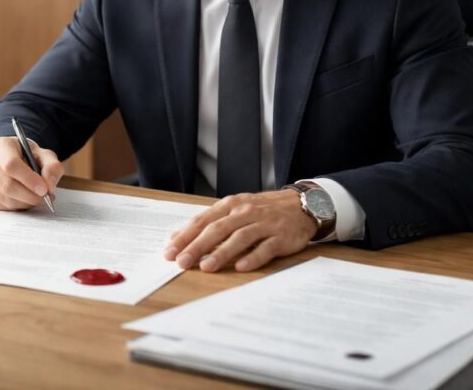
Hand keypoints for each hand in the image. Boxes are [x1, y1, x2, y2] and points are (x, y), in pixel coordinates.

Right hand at [0, 137, 61, 210]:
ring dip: (25, 202)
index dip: (29, 179)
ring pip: (5, 197)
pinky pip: (2, 205)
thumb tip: (49, 186)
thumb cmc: (27, 156)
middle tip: (45, 197)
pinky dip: (18, 206)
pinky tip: (26, 199)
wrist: (9, 158)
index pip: (11, 164)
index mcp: (1, 145)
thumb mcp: (43, 154)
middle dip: (30, 195)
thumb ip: (52, 167)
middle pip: (7, 184)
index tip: (44, 189)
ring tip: (37, 197)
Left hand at [164, 190, 316, 271]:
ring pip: (239, 238)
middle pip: (217, 229)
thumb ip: (209, 222)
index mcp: (230, 205)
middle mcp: (245, 212)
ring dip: (221, 253)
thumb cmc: (263, 210)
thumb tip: (177, 236)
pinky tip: (241, 267)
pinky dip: (253, 257)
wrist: (302, 205)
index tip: (170, 251)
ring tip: (206, 267)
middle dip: (197, 246)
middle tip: (182, 262)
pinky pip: (265, 248)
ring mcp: (264, 224)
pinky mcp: (281, 237)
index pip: (203, 221)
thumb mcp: (235, 209)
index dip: (185, 236)